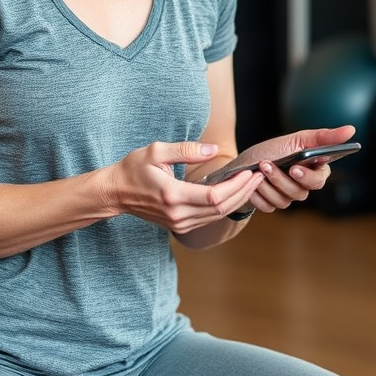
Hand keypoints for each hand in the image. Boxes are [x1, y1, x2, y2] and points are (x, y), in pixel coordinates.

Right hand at [104, 140, 264, 233]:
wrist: (115, 193)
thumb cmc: (133, 168)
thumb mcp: (157, 151)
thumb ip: (187, 150)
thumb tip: (213, 149)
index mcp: (173, 195)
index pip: (215, 196)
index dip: (236, 186)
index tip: (250, 172)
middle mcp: (178, 214)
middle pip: (222, 208)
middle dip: (244, 192)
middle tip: (260, 175)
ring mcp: (179, 223)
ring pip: (219, 216)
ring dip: (239, 200)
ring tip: (253, 183)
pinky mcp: (180, 226)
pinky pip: (210, 218)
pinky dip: (227, 206)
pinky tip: (237, 193)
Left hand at [230, 126, 355, 215]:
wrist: (242, 165)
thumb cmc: (272, 150)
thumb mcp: (296, 139)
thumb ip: (324, 137)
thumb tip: (352, 129)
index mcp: (313, 169)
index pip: (320, 179)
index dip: (309, 177)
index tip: (295, 168)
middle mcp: (303, 186)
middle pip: (301, 192)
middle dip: (281, 179)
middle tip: (267, 165)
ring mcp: (288, 198)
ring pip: (284, 200)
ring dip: (267, 184)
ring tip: (257, 169)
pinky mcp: (273, 206)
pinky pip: (269, 206)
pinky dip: (258, 193)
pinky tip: (253, 182)